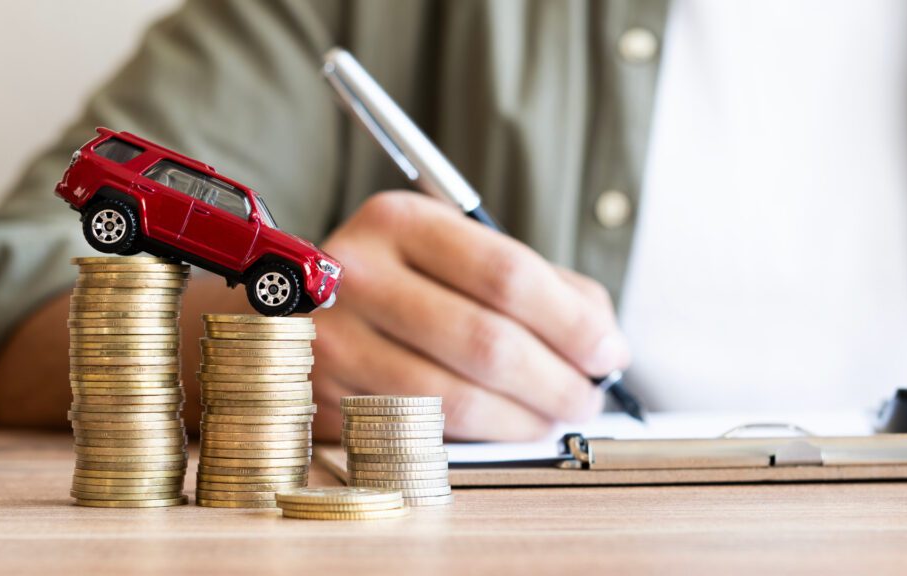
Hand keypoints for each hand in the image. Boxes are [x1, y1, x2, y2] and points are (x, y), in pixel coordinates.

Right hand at [309, 192, 630, 440]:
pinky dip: (479, 439)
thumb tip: (603, 343)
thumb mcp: (459, 253)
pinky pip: (422, 433)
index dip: (571, 322)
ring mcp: (333, 341)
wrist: (298, 312)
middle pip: (487, 341)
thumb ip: (539, 285)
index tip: (608, 351)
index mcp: (400, 221)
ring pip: (456, 398)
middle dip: (557, 380)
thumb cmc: (402, 283)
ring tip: (554, 417)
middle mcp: (358, 274)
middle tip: (588, 395)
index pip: (506, 274)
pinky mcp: (325, 400)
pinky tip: (504, 430)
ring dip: (525, 420)